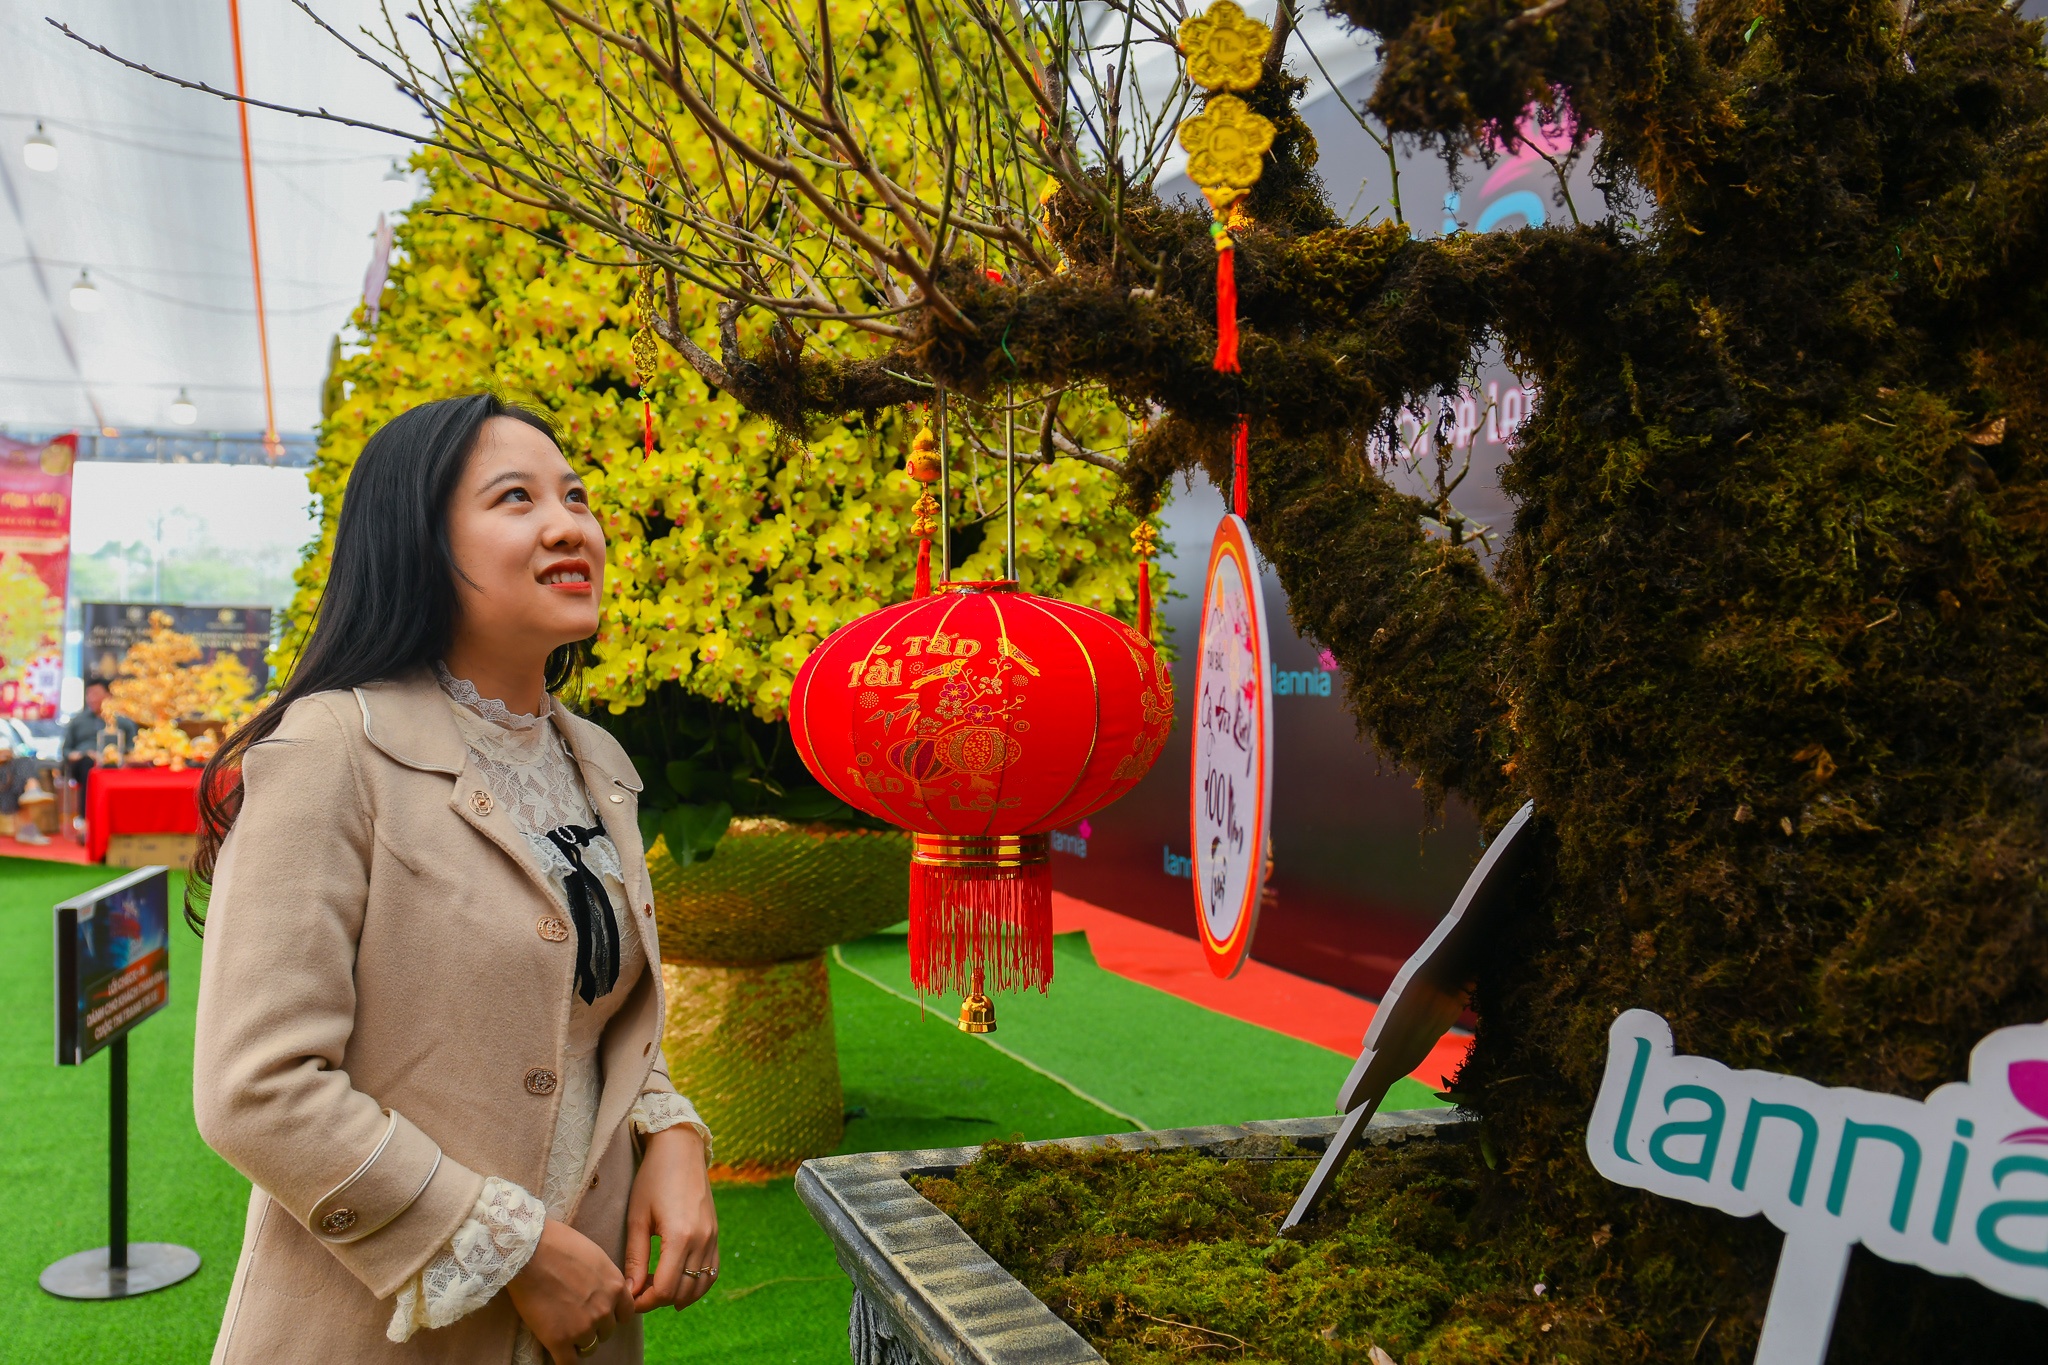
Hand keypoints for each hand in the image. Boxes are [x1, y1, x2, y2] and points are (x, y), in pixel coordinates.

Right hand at [505, 1218, 635, 1363]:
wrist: (529, 1252)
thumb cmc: (559, 1245)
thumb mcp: (596, 1256)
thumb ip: (606, 1279)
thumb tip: (607, 1290)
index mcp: (616, 1287)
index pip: (625, 1314)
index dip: (612, 1314)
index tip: (600, 1312)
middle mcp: (604, 1310)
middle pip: (607, 1332)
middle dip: (594, 1327)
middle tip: (575, 1316)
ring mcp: (583, 1327)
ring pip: (589, 1347)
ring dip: (578, 1341)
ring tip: (563, 1328)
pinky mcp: (559, 1340)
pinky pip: (569, 1363)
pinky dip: (564, 1358)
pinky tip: (557, 1349)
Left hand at [625, 1124, 718, 1311]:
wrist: (680, 1149)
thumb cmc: (653, 1179)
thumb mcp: (637, 1218)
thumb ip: (635, 1258)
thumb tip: (630, 1292)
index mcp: (681, 1237)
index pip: (664, 1289)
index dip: (645, 1302)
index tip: (629, 1299)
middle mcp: (702, 1240)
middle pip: (682, 1291)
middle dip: (658, 1300)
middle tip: (638, 1293)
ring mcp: (713, 1237)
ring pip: (700, 1285)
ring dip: (678, 1294)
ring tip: (655, 1287)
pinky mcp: (716, 1234)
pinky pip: (712, 1271)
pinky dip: (696, 1284)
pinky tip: (678, 1282)